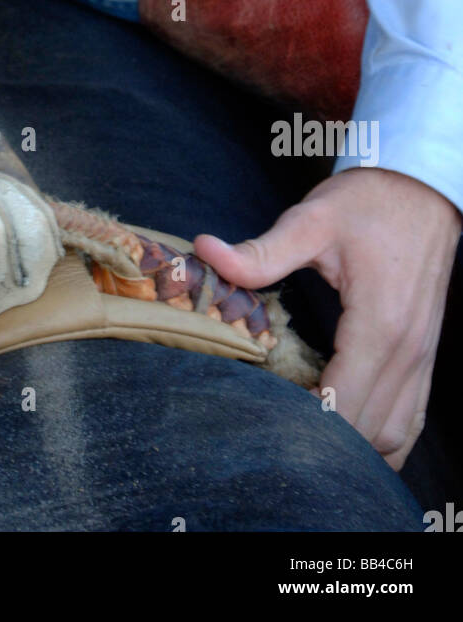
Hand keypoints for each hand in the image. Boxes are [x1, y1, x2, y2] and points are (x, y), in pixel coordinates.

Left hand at [194, 169, 460, 467]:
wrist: (421, 187)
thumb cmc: (368, 201)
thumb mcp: (310, 219)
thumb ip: (261, 251)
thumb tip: (205, 251)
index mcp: (379, 323)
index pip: (343, 404)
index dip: (301, 421)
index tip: (261, 413)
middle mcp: (408, 351)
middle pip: (366, 431)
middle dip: (320, 440)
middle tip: (271, 423)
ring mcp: (423, 359)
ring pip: (394, 436)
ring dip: (352, 444)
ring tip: (303, 427)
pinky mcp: (425, 357)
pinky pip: (410, 420)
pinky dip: (381, 436)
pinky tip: (347, 427)